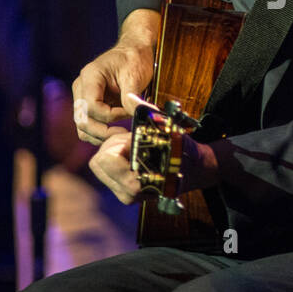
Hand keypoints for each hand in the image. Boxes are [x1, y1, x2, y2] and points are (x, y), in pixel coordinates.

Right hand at [71, 11, 157, 145]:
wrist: (133, 50)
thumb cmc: (133, 58)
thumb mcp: (135, 76)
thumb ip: (133, 99)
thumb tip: (139, 117)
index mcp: (90, 76)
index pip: (91, 106)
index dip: (110, 116)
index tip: (128, 112)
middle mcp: (81, 87)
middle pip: (82, 120)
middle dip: (103, 132)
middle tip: (124, 134)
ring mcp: (82, 97)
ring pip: (82, 126)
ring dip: (100, 135)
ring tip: (121, 134)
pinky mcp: (89, 104)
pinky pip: (88, 124)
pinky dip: (100, 132)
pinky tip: (116, 131)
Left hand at [88, 121, 220, 205]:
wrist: (193, 169)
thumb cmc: (182, 150)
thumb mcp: (169, 129)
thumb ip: (148, 115)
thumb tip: (129, 97)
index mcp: (138, 184)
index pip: (107, 159)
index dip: (120, 143)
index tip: (135, 139)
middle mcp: (129, 193)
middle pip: (99, 160)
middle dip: (114, 147)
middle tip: (134, 141)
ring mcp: (124, 194)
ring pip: (99, 163)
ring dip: (114, 151)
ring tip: (134, 147)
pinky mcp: (120, 190)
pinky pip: (103, 168)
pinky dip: (114, 157)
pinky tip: (131, 154)